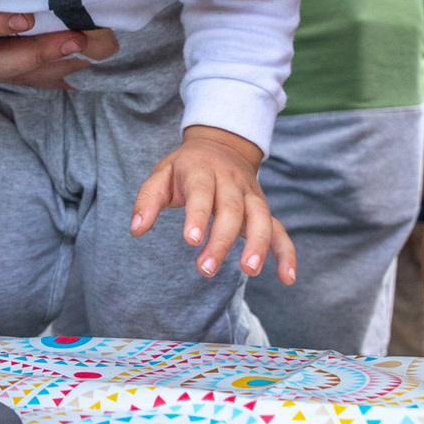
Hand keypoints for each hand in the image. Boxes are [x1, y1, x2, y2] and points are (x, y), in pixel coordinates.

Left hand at [129, 126, 298, 284]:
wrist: (221, 145)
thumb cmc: (186, 168)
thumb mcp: (162, 174)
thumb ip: (147, 200)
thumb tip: (136, 229)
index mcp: (202, 171)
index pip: (202, 192)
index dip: (198, 215)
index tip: (191, 240)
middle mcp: (231, 181)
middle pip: (231, 209)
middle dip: (221, 240)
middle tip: (206, 269)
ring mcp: (251, 195)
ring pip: (261, 217)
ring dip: (258, 245)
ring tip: (249, 271)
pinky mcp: (263, 209)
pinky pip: (279, 230)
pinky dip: (286, 252)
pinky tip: (287, 277)